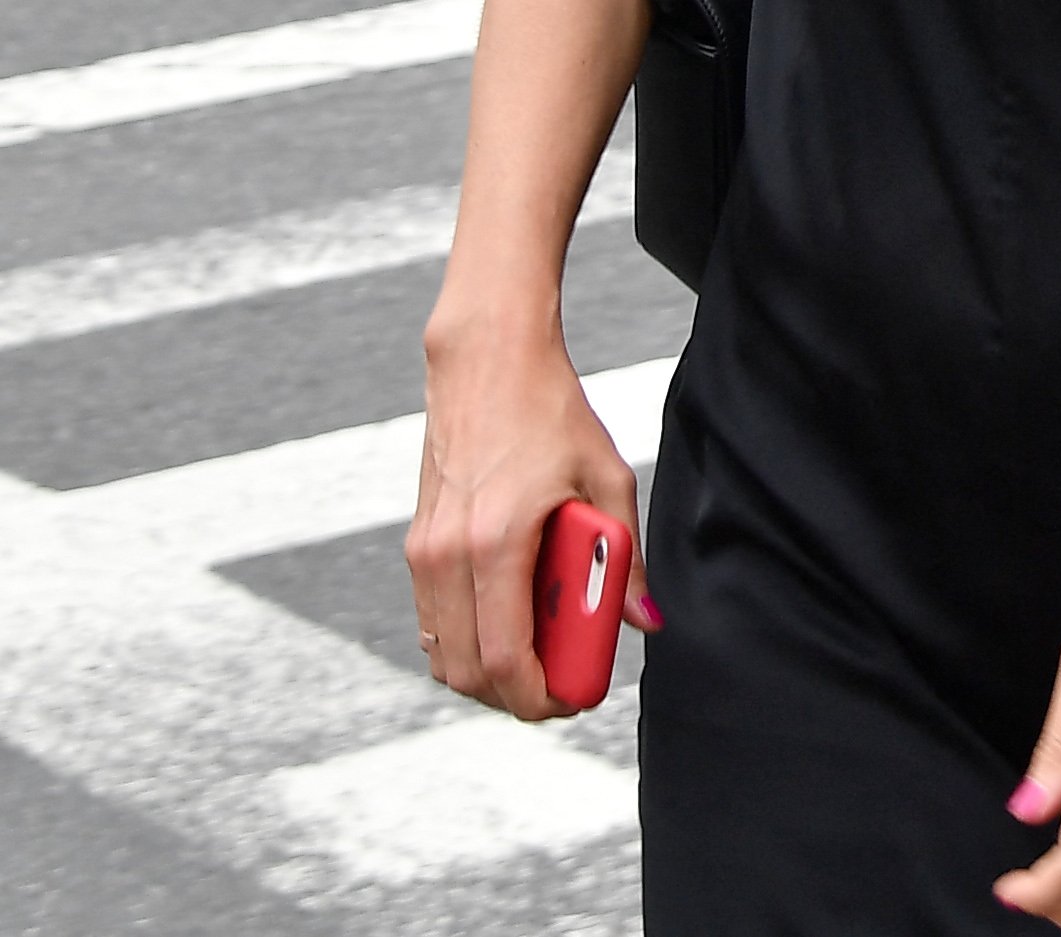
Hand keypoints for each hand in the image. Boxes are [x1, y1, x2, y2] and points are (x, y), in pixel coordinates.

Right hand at [407, 324, 647, 722]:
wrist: (485, 359)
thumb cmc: (550, 412)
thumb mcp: (607, 476)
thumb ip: (625, 556)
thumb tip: (644, 620)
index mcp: (497, 543)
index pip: (506, 658)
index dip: (540, 697)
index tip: (573, 700)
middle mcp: (447, 555)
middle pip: (468, 671)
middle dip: (515, 696)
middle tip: (561, 686)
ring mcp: (424, 551)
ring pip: (443, 654)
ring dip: (488, 671)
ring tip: (539, 657)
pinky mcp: (416, 543)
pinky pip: (433, 620)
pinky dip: (466, 640)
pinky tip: (508, 621)